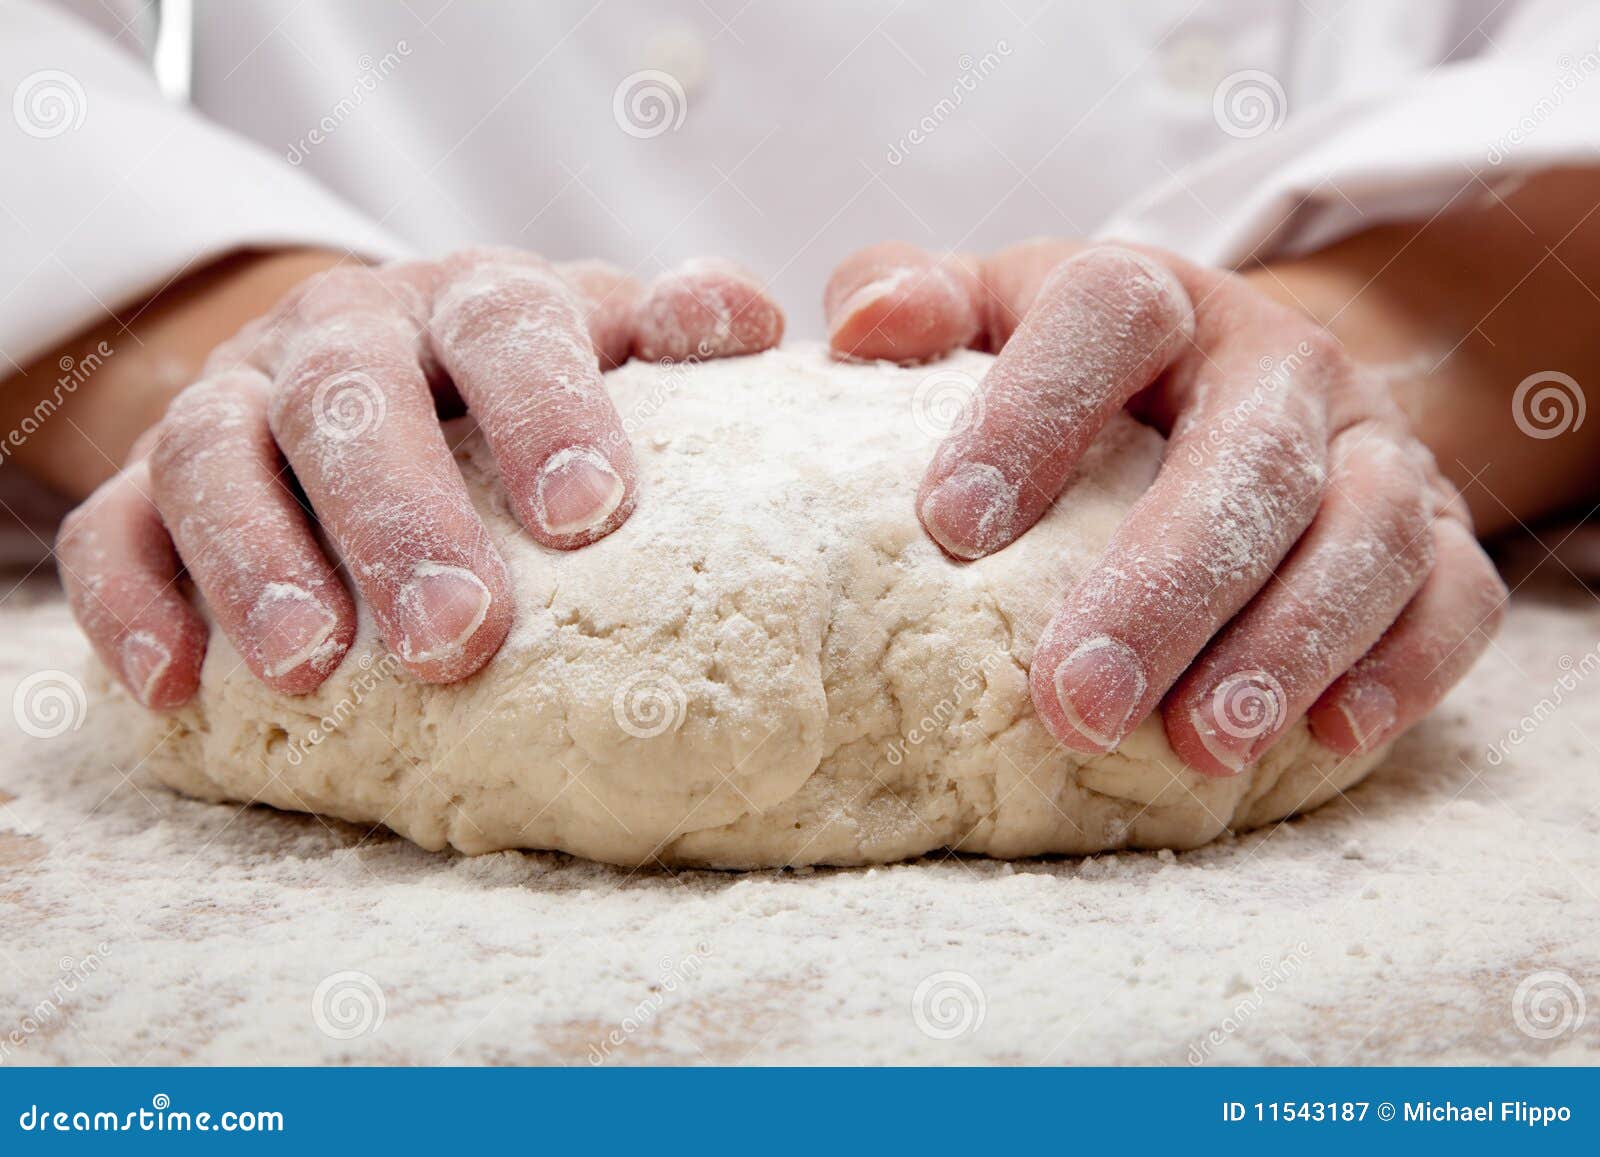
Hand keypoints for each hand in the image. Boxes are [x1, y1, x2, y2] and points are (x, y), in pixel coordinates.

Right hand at [58, 248, 782, 707]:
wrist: (362, 363)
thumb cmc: (512, 379)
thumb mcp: (599, 341)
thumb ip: (674, 332)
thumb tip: (754, 323)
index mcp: (470, 303)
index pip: (505, 328)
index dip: (546, 410)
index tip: (591, 514)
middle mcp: (345, 339)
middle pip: (350, 398)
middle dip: (400, 517)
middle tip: (458, 638)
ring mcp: (237, 401)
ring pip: (216, 455)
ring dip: (259, 561)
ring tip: (311, 670)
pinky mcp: (148, 480)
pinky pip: (116, 526)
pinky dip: (132, 601)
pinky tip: (175, 684)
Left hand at [826, 239, 1504, 774]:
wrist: (1243, 380)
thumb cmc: (1078, 374)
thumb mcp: (991, 320)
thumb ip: (915, 299)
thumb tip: (867, 325)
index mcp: (1157, 299)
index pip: (1109, 312)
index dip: (1032, 410)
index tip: (951, 527)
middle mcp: (1278, 362)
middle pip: (1249, 456)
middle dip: (1164, 586)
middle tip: (1075, 703)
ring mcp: (1373, 444)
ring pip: (1366, 532)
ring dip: (1286, 645)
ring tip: (1198, 747)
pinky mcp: (1442, 530)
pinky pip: (1456, 596)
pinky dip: (1404, 666)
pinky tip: (1328, 738)